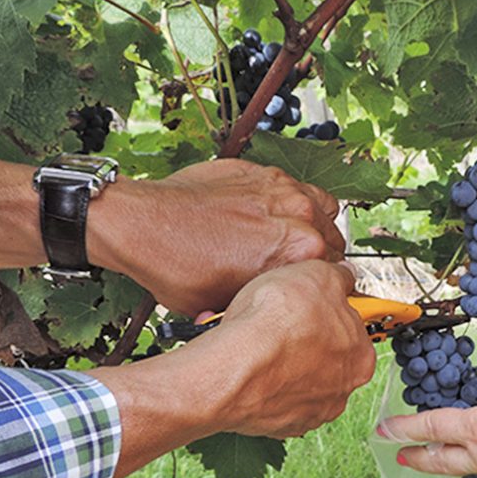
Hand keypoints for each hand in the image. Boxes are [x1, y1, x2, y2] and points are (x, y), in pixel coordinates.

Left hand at [90, 159, 344, 315]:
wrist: (141, 227)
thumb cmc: (177, 269)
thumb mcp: (228, 305)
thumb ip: (269, 298)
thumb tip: (282, 306)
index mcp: (300, 252)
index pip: (335, 271)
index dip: (320, 283)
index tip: (308, 286)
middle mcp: (299, 215)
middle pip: (333, 238)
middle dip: (319, 254)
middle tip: (295, 267)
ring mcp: (281, 187)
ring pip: (320, 208)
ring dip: (311, 224)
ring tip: (289, 240)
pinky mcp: (261, 171)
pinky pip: (294, 188)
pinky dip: (288, 203)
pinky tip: (268, 218)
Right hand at [91, 260, 374, 477]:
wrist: (234, 365)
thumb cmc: (276, 322)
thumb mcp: (316, 274)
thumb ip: (338, 277)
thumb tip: (345, 276)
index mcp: (360, 356)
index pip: (350, 328)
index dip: (325, 311)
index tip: (307, 305)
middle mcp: (341, 390)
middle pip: (325, 357)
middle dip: (303, 340)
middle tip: (278, 323)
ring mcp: (310, 411)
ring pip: (297, 381)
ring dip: (282, 364)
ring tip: (256, 344)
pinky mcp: (279, 425)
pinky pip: (274, 400)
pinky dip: (263, 386)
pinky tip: (248, 367)